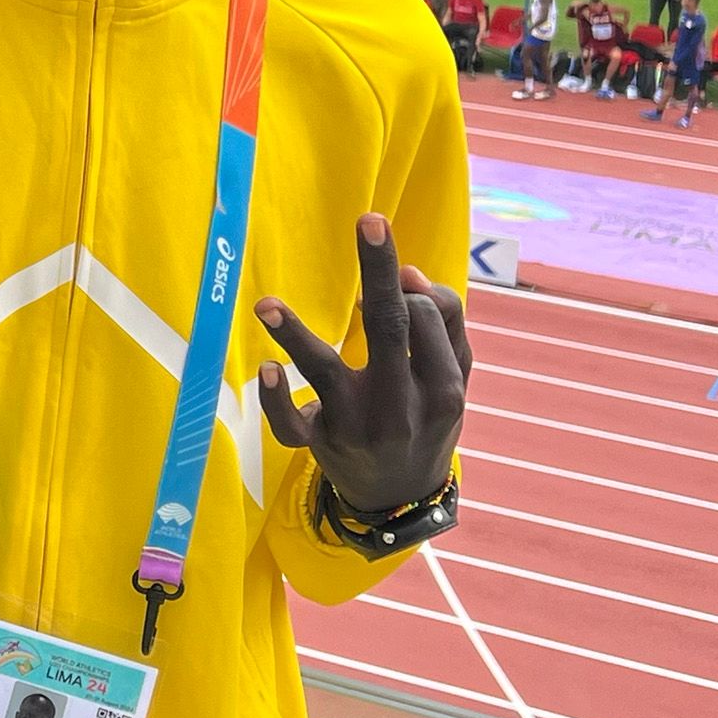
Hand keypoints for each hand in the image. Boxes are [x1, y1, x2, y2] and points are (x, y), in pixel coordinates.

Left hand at [255, 214, 470, 513]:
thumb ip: (442, 322)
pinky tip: (265, 369)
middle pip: (391, 329)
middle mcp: (402, 407)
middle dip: (381, 273)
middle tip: (369, 220)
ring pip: (326, 372)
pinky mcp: (319, 443)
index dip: (404, 288)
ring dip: (295, 334)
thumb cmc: (425, 414)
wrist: (400, 497)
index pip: (424, 319)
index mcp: (443, 389)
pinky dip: (276, 398)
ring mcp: (357, 427)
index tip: (395, 280)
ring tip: (266, 303)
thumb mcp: (452, 376)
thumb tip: (407, 274)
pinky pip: (291, 424)